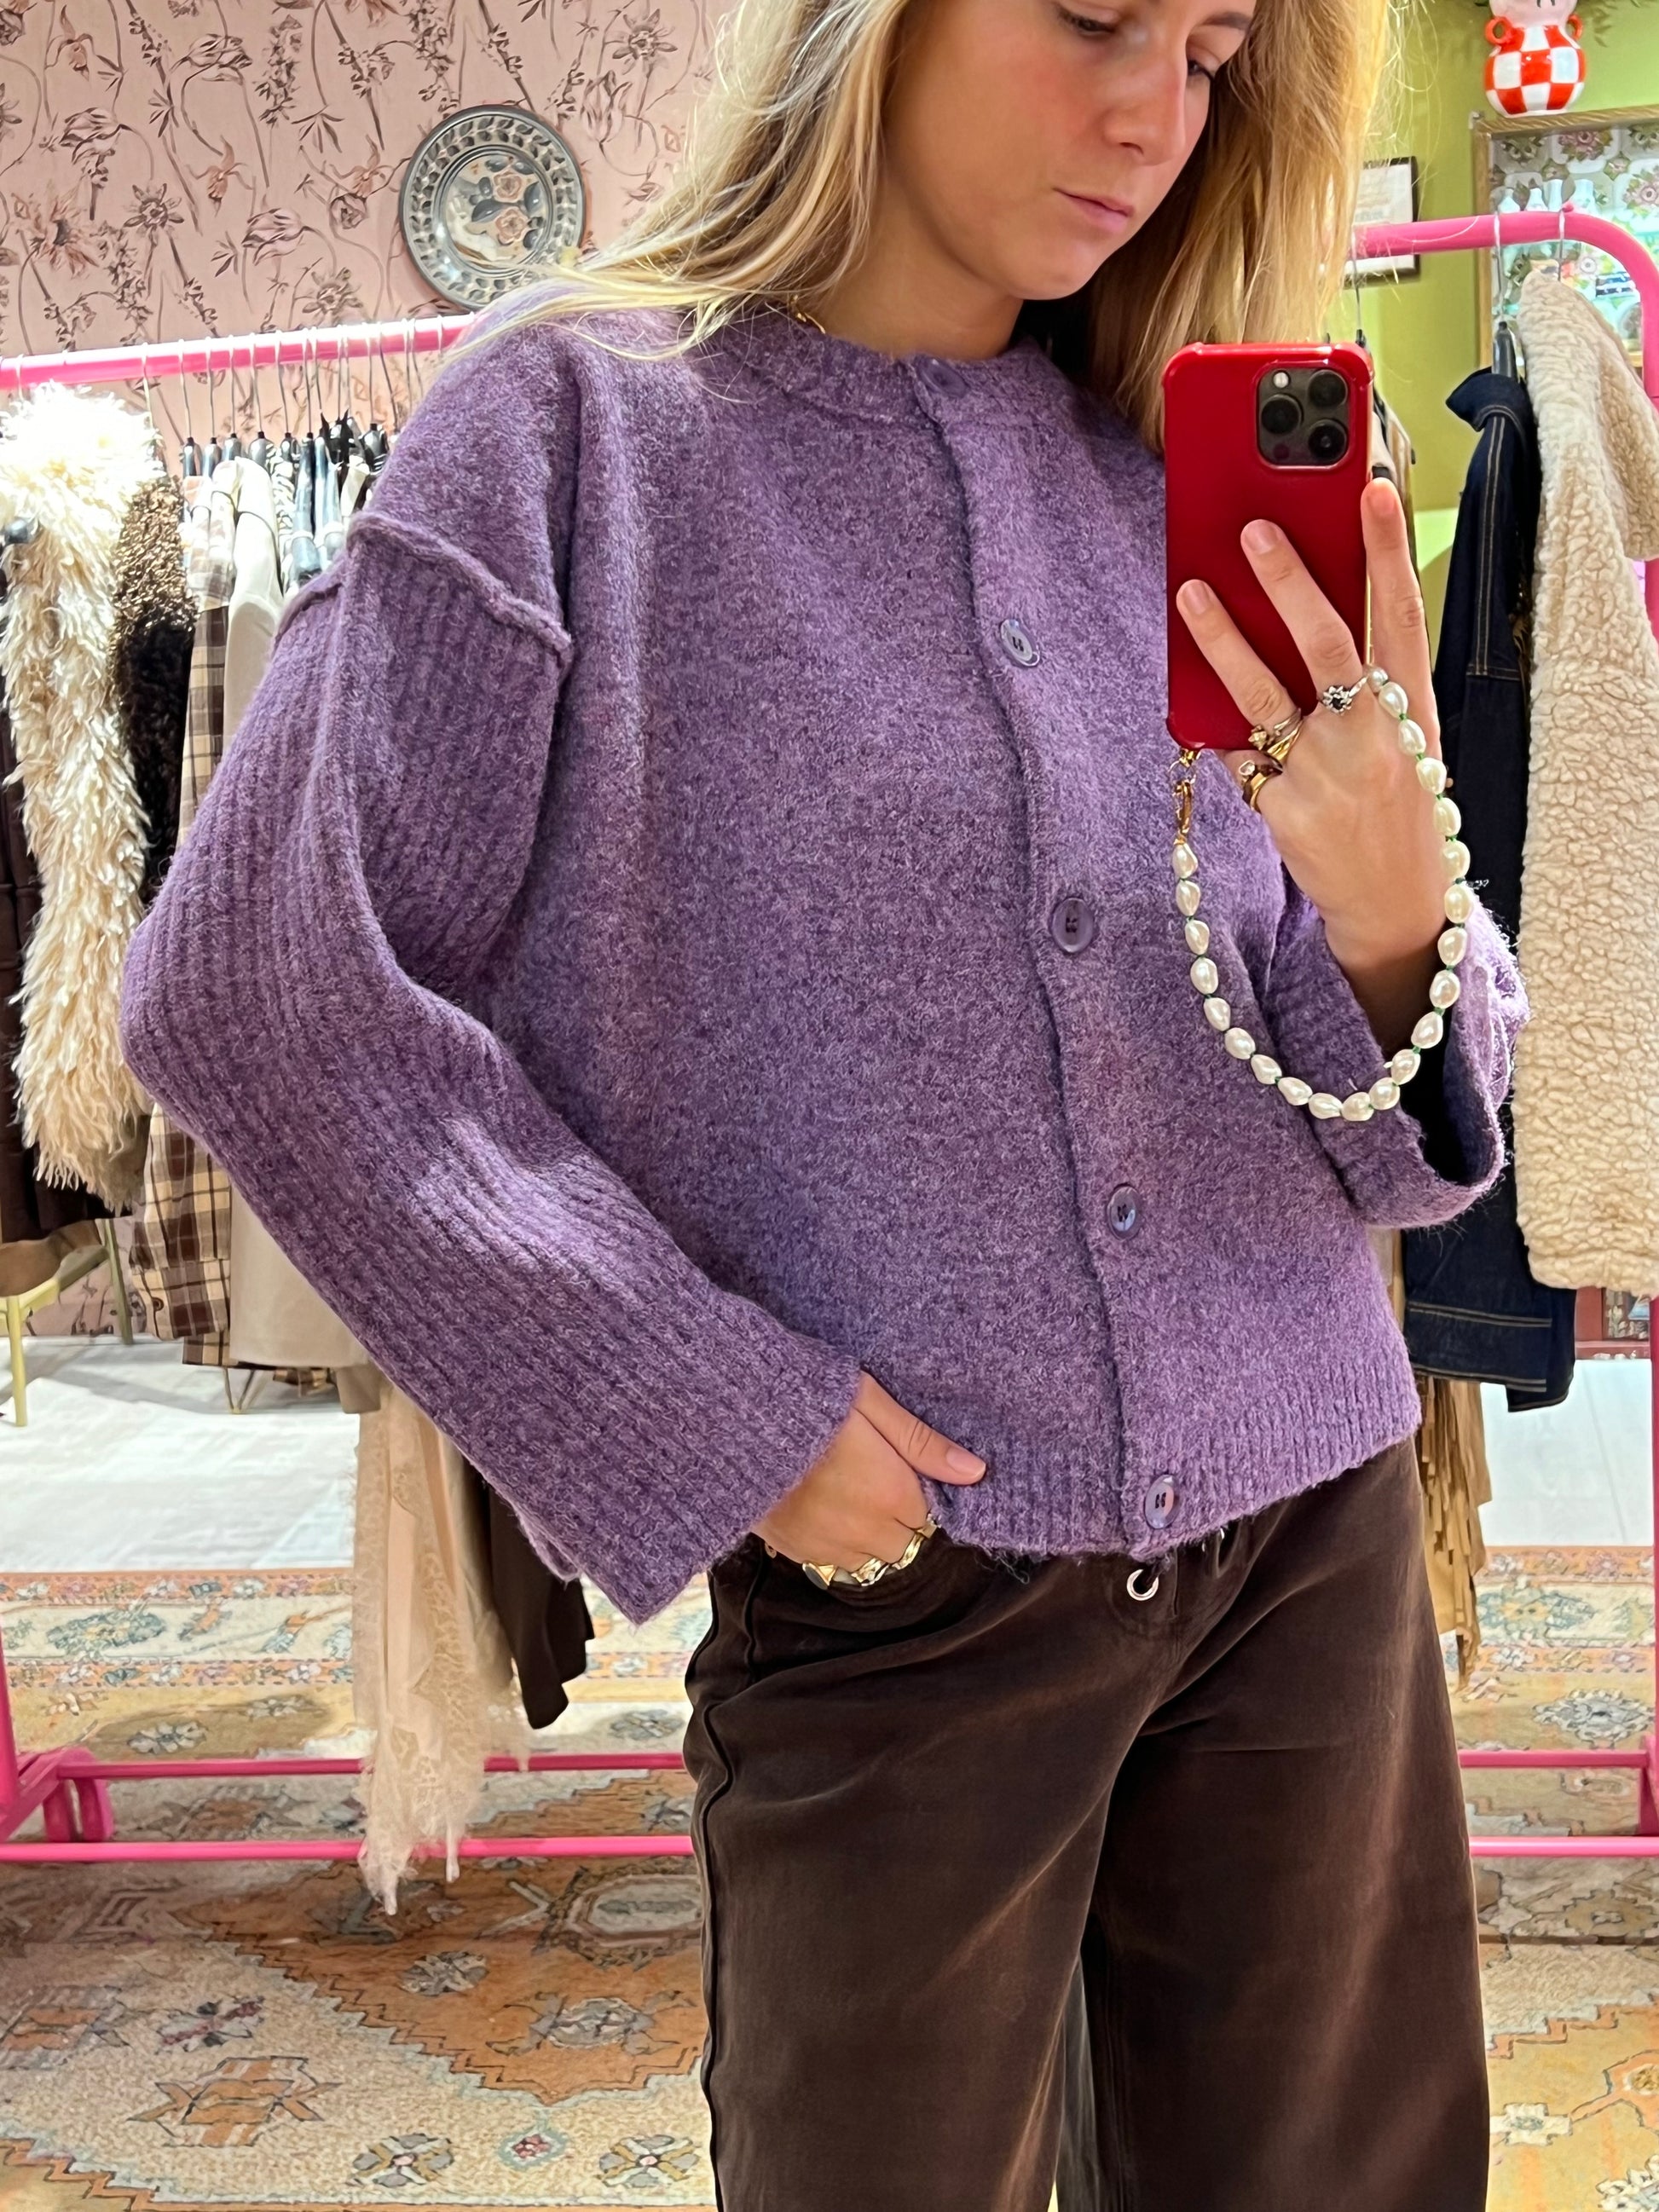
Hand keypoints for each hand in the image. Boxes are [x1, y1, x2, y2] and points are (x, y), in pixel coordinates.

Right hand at [754, 1371, 986, 1570]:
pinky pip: (831, 1563)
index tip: (894, 1462)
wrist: (727, 1418)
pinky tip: (819, 1505)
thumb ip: (921, 1442)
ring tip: (843, 1490)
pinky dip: (834, 1542)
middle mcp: (862, 1529)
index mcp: (889, 1491)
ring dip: (867, 1534)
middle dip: (896, 1514)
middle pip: (903, 1541)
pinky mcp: (793, 1551)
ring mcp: (825, 1545)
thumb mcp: (868, 1401)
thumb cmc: (801, 1397)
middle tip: (870, 1473)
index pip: (928, 1511)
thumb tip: (976, 1472)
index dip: (914, 1485)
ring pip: (869, 1559)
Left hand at [1175, 479, 1446, 1051]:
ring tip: (1189, 592)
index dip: (1388, 550)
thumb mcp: (1406, 738)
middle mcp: (1375, 737)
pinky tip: (1205, 711)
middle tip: (1252, 528)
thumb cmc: (1397, 804)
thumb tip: (1302, 606)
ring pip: (1263, 695)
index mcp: (1413, 709)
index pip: (1400, 615)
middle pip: (1326, 645)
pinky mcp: (1285, 813)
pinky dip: (1223, 733)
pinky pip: (1240, 756)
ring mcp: (1328, 776)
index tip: (1372, 487)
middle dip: (1288, 582)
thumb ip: (1368, 681)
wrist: (1397, 906)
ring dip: (1222, 641)